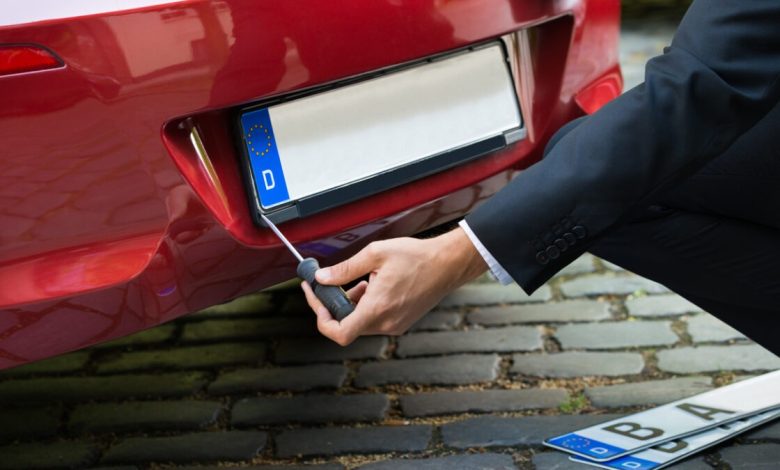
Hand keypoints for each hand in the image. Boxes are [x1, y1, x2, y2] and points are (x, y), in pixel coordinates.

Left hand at [301, 227, 487, 344]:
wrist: (448, 264)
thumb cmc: (417, 257)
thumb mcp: (375, 254)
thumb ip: (345, 269)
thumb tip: (323, 278)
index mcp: (377, 308)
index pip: (340, 333)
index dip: (321, 320)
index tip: (317, 300)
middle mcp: (386, 323)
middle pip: (347, 325)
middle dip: (334, 305)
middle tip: (327, 285)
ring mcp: (395, 325)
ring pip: (361, 322)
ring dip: (351, 305)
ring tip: (357, 282)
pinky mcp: (401, 322)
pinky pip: (374, 320)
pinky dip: (366, 306)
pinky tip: (372, 286)